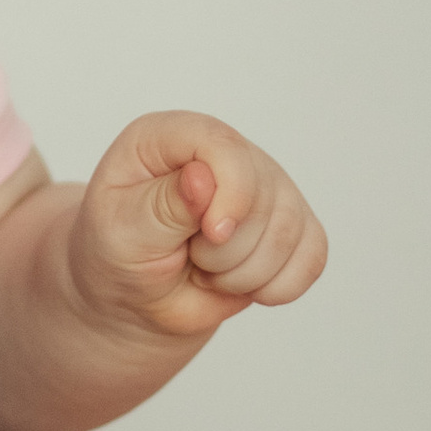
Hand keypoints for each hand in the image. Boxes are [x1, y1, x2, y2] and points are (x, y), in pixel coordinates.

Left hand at [65, 112, 326, 349]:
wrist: (136, 294)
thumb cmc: (119, 253)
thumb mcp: (119, 232)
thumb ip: (159, 206)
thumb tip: (203, 178)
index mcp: (171, 136)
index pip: (223, 145)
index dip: (231, 192)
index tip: (212, 235)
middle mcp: (226, 152)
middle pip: (263, 195)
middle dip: (224, 251)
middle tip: (186, 257)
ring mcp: (265, 186)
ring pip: (290, 232)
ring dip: (244, 274)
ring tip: (206, 269)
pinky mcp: (291, 224)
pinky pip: (312, 257)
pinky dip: (278, 287)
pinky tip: (241, 283)